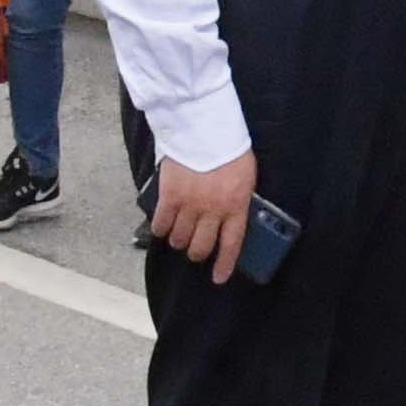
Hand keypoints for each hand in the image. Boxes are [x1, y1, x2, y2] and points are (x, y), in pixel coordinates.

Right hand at [147, 146, 259, 283]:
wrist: (204, 126)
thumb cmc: (229, 148)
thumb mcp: (244, 177)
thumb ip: (237, 200)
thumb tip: (230, 216)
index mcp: (235, 206)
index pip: (231, 244)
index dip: (223, 264)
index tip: (217, 278)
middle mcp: (213, 211)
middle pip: (201, 246)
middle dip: (197, 252)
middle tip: (194, 249)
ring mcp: (190, 205)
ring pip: (180, 238)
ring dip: (178, 240)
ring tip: (178, 235)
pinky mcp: (169, 196)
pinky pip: (162, 223)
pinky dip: (160, 228)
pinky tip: (162, 226)